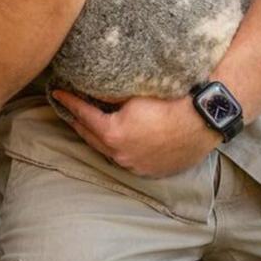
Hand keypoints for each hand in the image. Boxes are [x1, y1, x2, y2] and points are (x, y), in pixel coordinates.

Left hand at [51, 91, 220, 178]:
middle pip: (89, 136)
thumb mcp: (133, 94)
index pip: (82, 114)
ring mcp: (135, 166)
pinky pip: (125, 160)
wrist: (203, 118)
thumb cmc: (169, 100)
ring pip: (106, 151)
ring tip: (87, 123)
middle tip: (67, 107)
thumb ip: (109, 96)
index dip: (68, 101)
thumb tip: (91, 90)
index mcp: (113, 134)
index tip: (57, 92)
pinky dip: (115, 149)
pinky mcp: (150, 171)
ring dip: (95, 136)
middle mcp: (120, 154)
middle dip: (77, 120)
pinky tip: (114, 139)